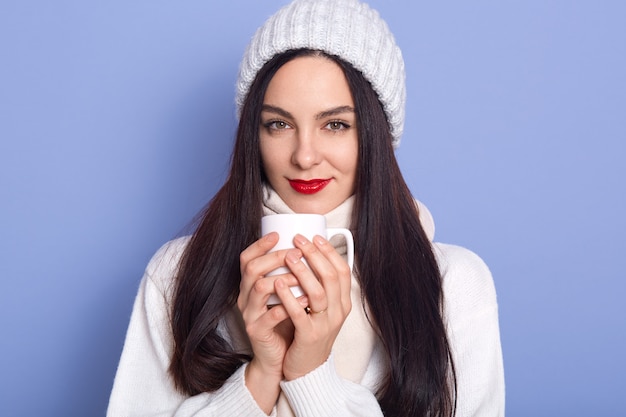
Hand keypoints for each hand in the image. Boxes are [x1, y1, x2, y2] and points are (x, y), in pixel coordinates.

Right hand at [237, 232, 307, 412]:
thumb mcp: (282, 295)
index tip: (278, 234)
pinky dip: (290, 305)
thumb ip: (287, 275)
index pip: (246, 258)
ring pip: (260, 288)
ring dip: (284, 279)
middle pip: (252, 269)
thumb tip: (304, 248)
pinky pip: (272, 315)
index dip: (260, 244)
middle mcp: (245, 297)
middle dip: (275, 257)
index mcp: (249, 286)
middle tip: (295, 253)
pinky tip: (306, 300)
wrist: (275, 358)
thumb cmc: (283, 322)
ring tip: (303, 277)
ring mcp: (249, 314)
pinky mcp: (258, 331)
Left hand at [275, 234, 351, 379]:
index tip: (314, 236)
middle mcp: (339, 312)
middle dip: (314, 254)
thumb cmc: (310, 332)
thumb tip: (311, 255)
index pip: (342, 270)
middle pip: (331, 276)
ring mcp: (326, 325)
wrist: (307, 369)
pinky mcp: (309, 336)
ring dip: (302, 271)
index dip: (329, 251)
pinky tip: (278, 283)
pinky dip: (289, 296)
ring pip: (318, 292)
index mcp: (343, 303)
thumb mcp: (322, 309)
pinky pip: (300, 313)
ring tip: (288, 256)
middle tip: (298, 240)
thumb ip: (320, 286)